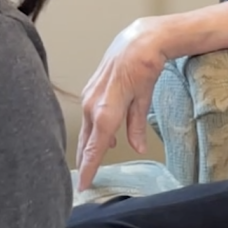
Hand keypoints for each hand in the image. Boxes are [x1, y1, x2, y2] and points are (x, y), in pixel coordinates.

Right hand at [76, 17, 170, 189]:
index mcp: (106, 112)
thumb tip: (138, 148)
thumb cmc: (144, 68)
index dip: (89, 169)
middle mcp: (92, 106)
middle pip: (85, 143)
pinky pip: (89, 118)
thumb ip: (137, 127)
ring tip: (92, 165)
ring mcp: (88, 98)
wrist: (136, 41)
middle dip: (85, 163)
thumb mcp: (144, 100)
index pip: (93, 149)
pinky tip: (103, 140)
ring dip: (88, 147)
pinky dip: (93, 132)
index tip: (83, 187)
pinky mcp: (89, 92)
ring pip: (86, 131)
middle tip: (84, 183)